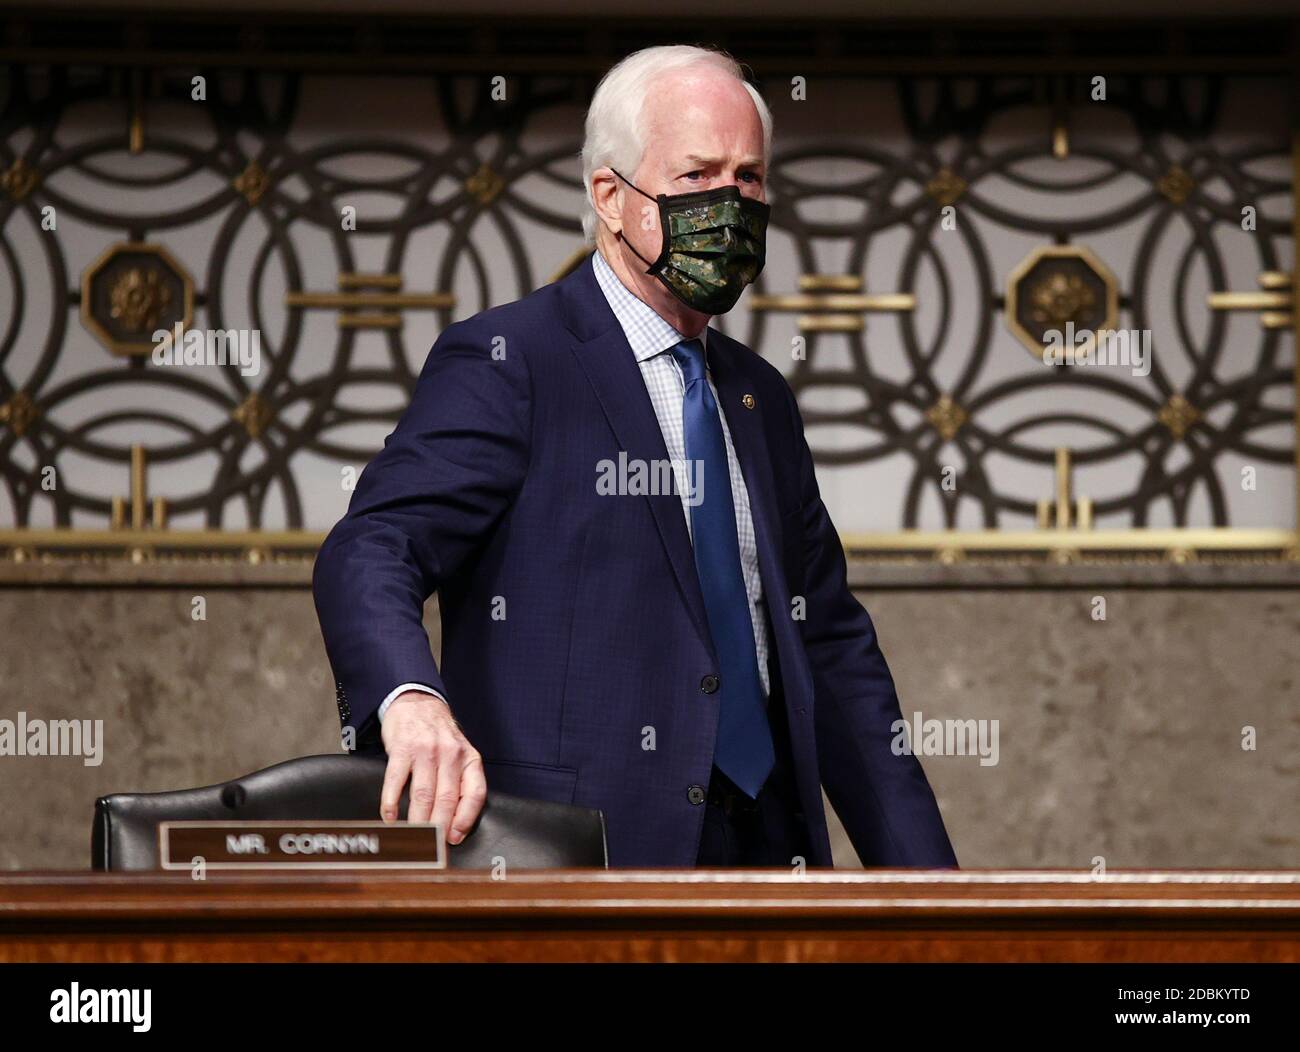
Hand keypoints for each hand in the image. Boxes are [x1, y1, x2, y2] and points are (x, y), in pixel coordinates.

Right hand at [379, 690, 485, 844]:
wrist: (417, 702)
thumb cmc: (440, 736)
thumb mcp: (461, 754)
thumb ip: (462, 783)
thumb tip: (458, 823)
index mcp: (469, 759)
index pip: (474, 794)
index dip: (465, 819)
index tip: (454, 838)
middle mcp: (450, 754)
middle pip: (446, 798)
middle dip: (439, 828)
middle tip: (431, 848)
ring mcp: (426, 750)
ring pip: (423, 794)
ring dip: (417, 821)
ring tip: (412, 839)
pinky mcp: (402, 748)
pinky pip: (396, 780)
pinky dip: (391, 803)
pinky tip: (389, 818)